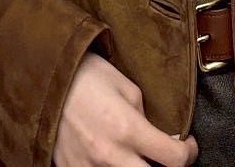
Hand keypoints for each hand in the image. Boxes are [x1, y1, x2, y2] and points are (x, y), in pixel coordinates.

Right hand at [53, 51, 198, 166]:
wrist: (45, 78)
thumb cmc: (87, 75)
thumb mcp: (126, 87)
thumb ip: (144, 116)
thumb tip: (157, 136)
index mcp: (128, 128)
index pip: (173, 158)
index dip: (189, 154)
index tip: (188, 146)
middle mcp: (111, 155)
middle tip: (165, 157)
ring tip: (137, 155)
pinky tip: (112, 159)